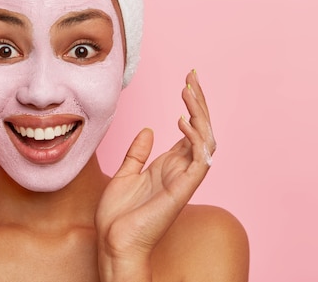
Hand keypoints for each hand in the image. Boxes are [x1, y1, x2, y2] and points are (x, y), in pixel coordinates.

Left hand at [95, 70, 215, 278]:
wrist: (112, 241)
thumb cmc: (118, 214)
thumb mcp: (124, 173)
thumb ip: (138, 152)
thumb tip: (149, 130)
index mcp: (168, 165)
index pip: (189, 129)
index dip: (191, 104)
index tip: (187, 80)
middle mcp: (180, 169)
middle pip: (200, 129)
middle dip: (199, 101)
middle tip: (192, 76)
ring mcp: (183, 180)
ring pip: (205, 140)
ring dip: (200, 113)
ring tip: (189, 90)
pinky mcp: (182, 190)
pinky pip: (198, 161)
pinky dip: (194, 139)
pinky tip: (183, 120)